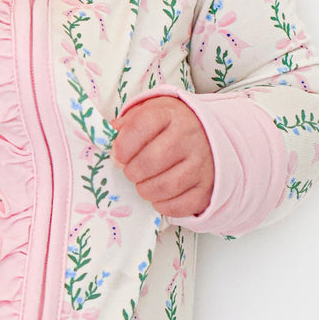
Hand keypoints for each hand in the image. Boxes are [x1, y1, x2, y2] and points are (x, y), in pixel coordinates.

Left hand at [111, 97, 214, 217]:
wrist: (207, 136)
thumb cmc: (170, 126)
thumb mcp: (148, 113)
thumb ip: (125, 126)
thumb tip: (111, 148)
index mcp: (170, 115)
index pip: (138, 129)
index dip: (122, 147)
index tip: (118, 156)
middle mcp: (190, 137)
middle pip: (149, 162)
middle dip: (132, 172)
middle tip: (131, 172)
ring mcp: (202, 164)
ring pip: (164, 187)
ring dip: (145, 190)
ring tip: (144, 183)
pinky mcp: (206, 188)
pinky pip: (179, 206)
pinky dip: (163, 205)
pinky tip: (159, 195)